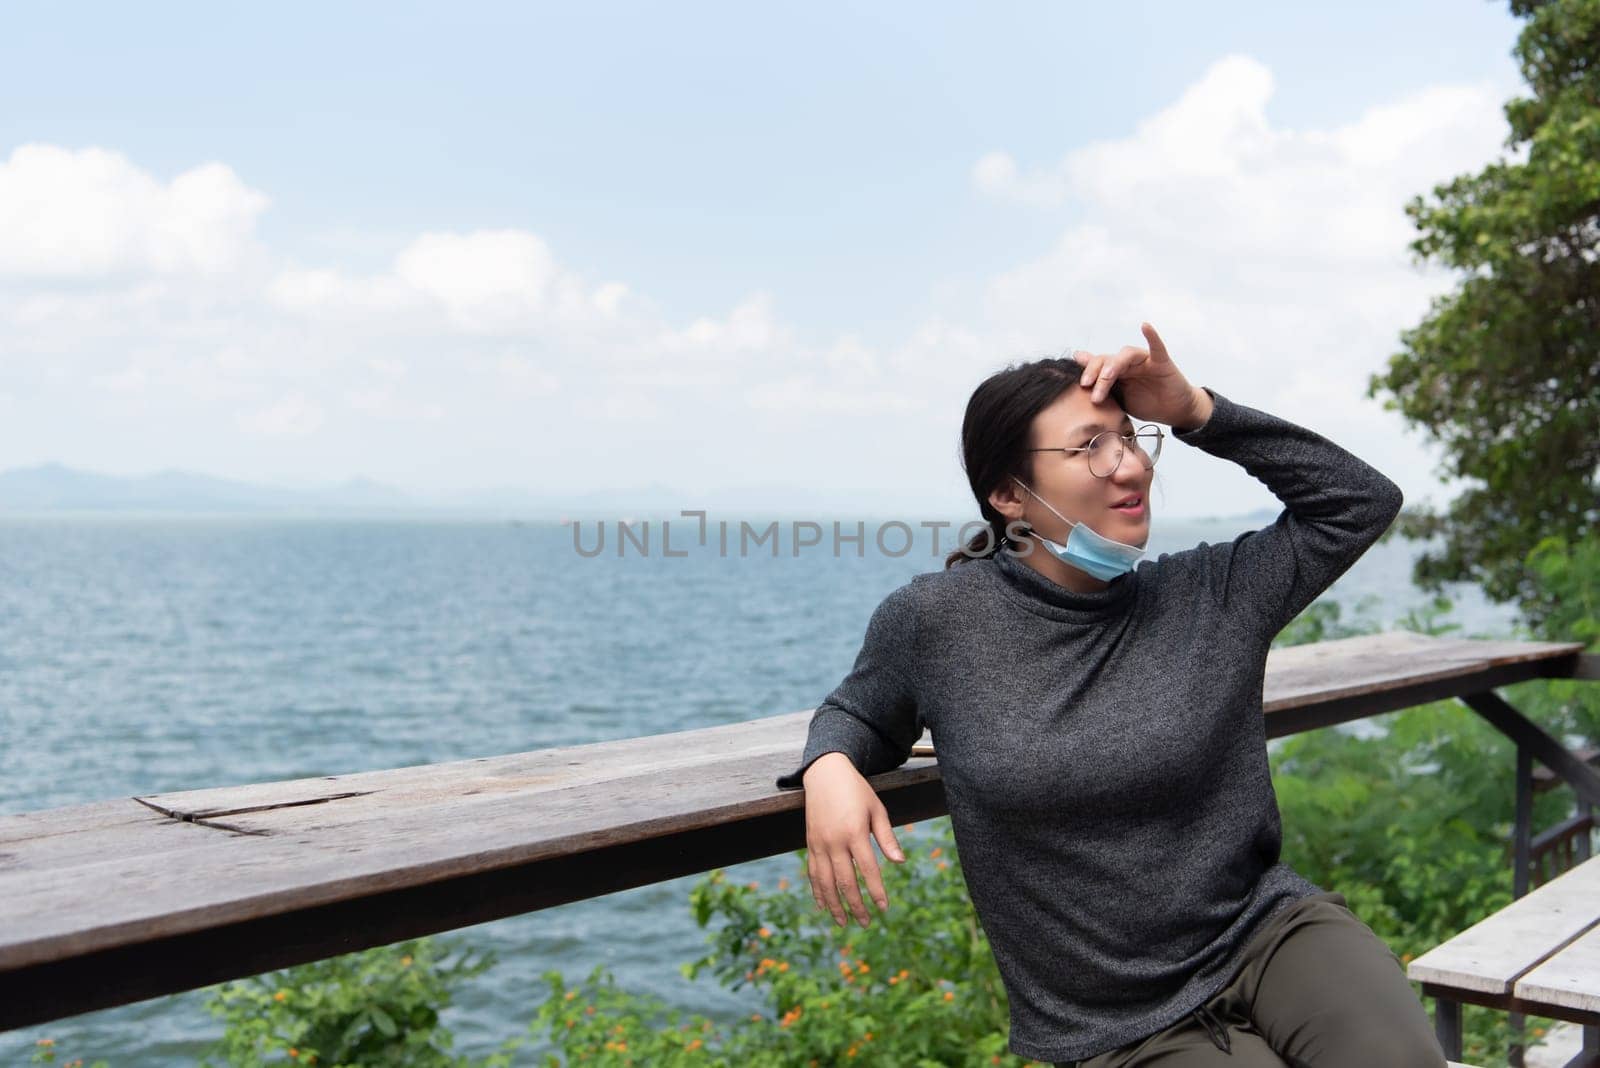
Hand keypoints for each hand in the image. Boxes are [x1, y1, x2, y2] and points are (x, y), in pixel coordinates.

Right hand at [801, 752, 905, 927]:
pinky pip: (812, 872)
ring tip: (842, 922)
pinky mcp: (810, 843)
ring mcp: (819, 844)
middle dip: (855, 905)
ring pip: (825, 882)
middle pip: (845, 881)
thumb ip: (887, 837)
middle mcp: (834, 841)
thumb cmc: (856, 792)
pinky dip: (817, 891)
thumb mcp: (876, 809)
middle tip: (865, 923)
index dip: (876, 890)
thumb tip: (900, 862)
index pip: (868, 869)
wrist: (825, 774)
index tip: (883, 908)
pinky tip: (823, 905)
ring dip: (834, 905)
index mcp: (854, 832)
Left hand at [1073, 322, 1207, 428]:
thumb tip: (1079, 374)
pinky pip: (1156, 347)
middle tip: (1087, 386)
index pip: (1097, 367)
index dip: (1086, 373)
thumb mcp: (1119, 398)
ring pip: (1125, 355)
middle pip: (1107, 360)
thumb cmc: (1146, 403)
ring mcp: (1144, 361)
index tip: (1079, 385)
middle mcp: (1128, 364)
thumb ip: (1101, 386)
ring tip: (1106, 377)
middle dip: (1095, 373)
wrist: (1173, 411)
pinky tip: (1145, 326)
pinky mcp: (1161, 362)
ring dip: (1113, 365)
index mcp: (1116, 373)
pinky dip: (1152, 336)